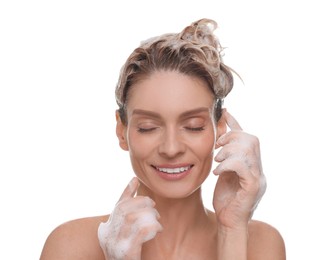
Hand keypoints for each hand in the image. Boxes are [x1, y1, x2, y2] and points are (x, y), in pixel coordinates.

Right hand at [98, 177, 162, 259]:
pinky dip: (150, 227)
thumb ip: (129, 218)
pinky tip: (157, 230)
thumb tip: (134, 189)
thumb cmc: (128, 257)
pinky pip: (139, 233)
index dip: (126, 192)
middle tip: (153, 207)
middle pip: (123, 210)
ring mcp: (115, 245)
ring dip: (148, 215)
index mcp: (107, 231)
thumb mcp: (126, 237)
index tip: (135, 180)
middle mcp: (107, 237)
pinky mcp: (125, 254)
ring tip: (157, 219)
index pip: (116, 206)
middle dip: (141, 203)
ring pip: (131, 218)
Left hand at [212, 110, 265, 228]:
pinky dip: (227, 165)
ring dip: (228, 151)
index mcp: (251, 163)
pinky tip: (217, 172)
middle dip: (231, 138)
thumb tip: (219, 137)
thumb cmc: (225, 198)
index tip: (224, 112)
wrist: (228, 222)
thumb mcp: (222, 171)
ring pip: (248, 150)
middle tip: (217, 146)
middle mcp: (258, 168)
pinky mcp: (253, 187)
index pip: (247, 138)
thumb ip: (224, 155)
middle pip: (251, 139)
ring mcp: (258, 177)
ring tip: (217, 161)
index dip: (236, 123)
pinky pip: (243, 166)